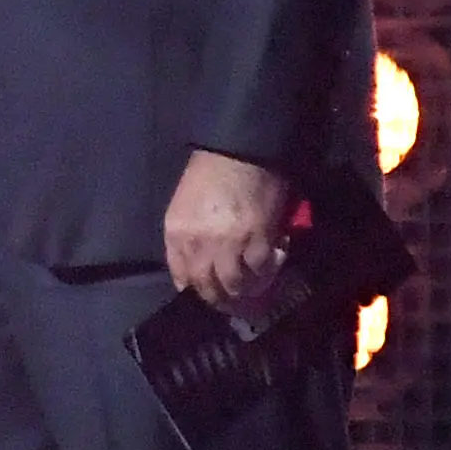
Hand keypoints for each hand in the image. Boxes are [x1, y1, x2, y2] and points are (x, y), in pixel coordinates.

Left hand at [165, 149, 294, 312]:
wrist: (240, 147)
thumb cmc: (211, 171)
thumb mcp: (185, 206)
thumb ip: (188, 238)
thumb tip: (201, 266)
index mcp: (176, 233)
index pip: (182, 278)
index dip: (198, 291)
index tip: (211, 294)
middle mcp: (198, 244)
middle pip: (207, 288)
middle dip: (222, 299)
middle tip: (236, 302)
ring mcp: (227, 244)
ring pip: (235, 285)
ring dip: (247, 290)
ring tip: (257, 286)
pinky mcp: (256, 239)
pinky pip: (261, 271)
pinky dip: (268, 272)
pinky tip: (275, 261)